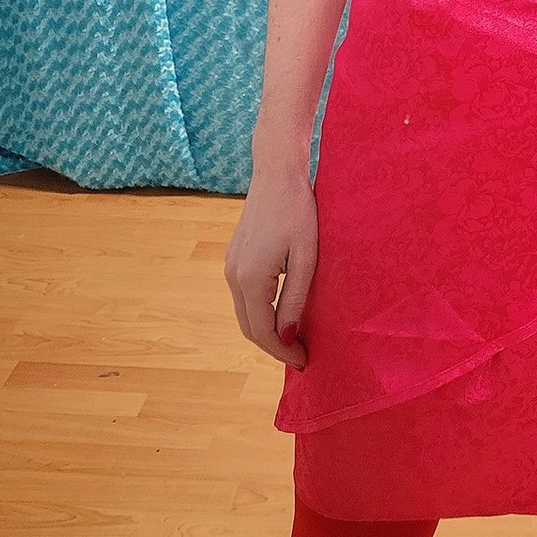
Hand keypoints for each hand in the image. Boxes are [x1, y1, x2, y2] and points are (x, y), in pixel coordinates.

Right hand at [224, 167, 315, 371]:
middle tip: (301, 356)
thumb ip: (295, 300)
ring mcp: (230, 265)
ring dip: (266, 330)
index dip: (283, 351)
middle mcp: (233, 275)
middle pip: (249, 327)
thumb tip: (286, 337)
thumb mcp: (306, 258)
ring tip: (294, 339)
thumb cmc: (298, 211)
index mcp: (251, 278)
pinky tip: (281, 313)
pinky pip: (244, 296)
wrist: (277, 174)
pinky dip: (260, 312)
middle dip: (273, 346)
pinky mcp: (234, 257)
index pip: (263, 331)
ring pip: (245, 313)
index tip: (305, 362)